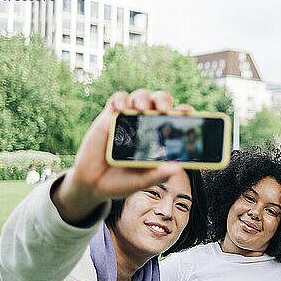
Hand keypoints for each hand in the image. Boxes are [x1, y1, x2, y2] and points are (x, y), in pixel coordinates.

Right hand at [53, 89, 193, 223]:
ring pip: (141, 97)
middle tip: (163, 109)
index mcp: (160, 138)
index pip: (176, 119)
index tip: (187, 112)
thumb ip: (158, 175)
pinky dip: (121, 99)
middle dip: (163, 101)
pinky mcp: (109, 117)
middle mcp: (146, 125)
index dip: (183, 112)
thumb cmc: (123, 182)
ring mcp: (128, 119)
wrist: (93, 184)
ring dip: (143, 98)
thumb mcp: (141, 181)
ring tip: (141, 108)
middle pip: (160, 102)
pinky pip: (117, 99)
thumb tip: (177, 168)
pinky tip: (122, 108)